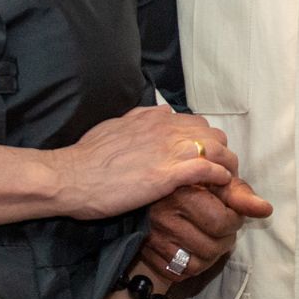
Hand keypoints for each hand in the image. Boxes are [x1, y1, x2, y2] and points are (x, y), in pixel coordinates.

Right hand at [53, 106, 236, 219]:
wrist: (71, 177)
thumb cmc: (88, 157)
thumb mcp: (116, 126)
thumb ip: (140, 119)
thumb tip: (160, 113)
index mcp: (153, 118)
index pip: (196, 122)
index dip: (205, 141)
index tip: (205, 156)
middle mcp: (165, 128)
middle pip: (213, 133)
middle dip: (220, 151)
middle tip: (218, 171)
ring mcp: (168, 150)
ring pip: (217, 149)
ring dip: (226, 165)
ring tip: (226, 181)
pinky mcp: (166, 175)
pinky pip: (207, 170)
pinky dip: (219, 177)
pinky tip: (220, 185)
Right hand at [141, 178, 272, 278]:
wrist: (156, 192)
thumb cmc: (193, 184)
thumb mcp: (216, 181)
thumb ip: (241, 195)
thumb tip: (266, 210)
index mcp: (181, 193)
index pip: (221, 222)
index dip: (234, 220)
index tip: (232, 214)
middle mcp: (164, 217)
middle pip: (211, 247)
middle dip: (225, 239)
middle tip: (222, 227)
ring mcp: (154, 239)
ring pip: (198, 264)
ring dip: (212, 255)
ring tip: (211, 238)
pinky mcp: (148, 255)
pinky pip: (180, 273)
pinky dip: (194, 265)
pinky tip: (196, 249)